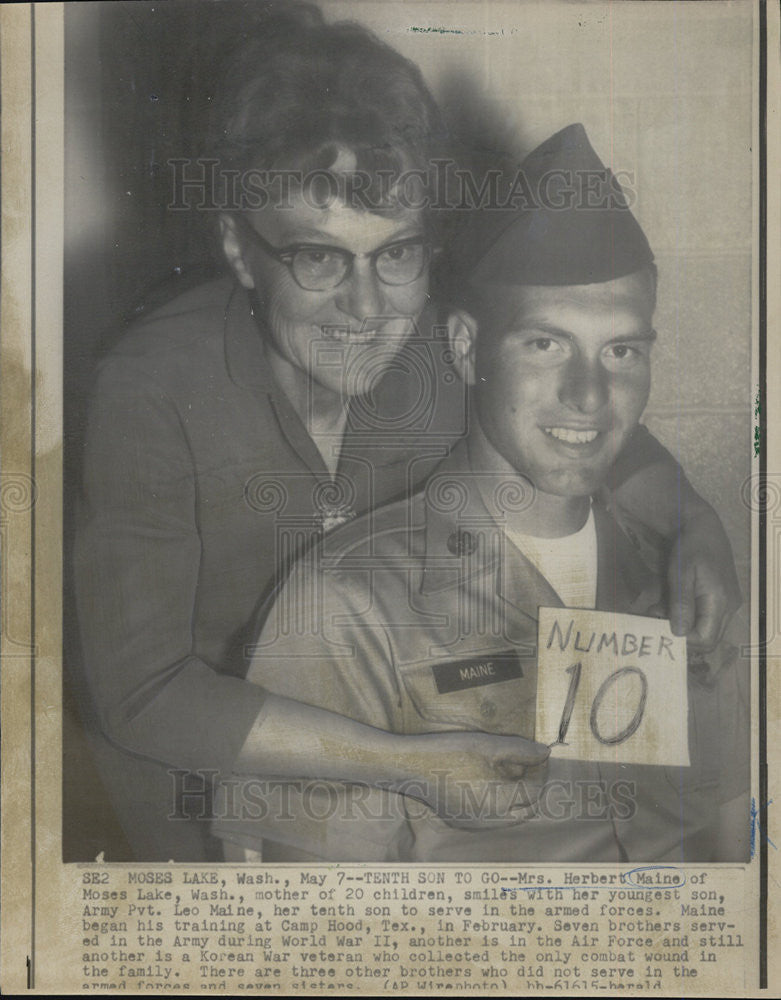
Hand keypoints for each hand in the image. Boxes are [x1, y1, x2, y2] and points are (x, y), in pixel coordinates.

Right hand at [395, 731, 550, 826]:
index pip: (536, 791)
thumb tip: (545, 753)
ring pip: (511, 816)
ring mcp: (478, 825)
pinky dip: (498, 804)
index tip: (537, 755)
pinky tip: (485, 783)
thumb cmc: (450, 752)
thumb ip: (520, 750)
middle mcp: (493, 820)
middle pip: (527, 808)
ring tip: (504, 772)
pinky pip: (492, 818)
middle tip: (524, 764)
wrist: (412, 767)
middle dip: (531, 787)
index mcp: (502, 801)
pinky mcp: (464, 824)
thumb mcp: (487, 745)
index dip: (541, 771)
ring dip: (515, 797)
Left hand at [662, 509, 741, 651]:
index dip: (684, 641)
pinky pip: (704, 617)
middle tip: (656, 621)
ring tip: (657, 610)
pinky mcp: (721, 599)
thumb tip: (679, 633)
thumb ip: (681, 604)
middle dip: (680, 634)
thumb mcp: (681, 574)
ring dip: (680, 624)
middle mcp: (729, 607)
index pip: (706, 639)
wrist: (702, 527)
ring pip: (704, 628)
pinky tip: (667, 604)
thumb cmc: (690, 547)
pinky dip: (685, 615)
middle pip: (708, 638)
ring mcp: (727, 604)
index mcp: (720, 602)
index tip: (660, 630)